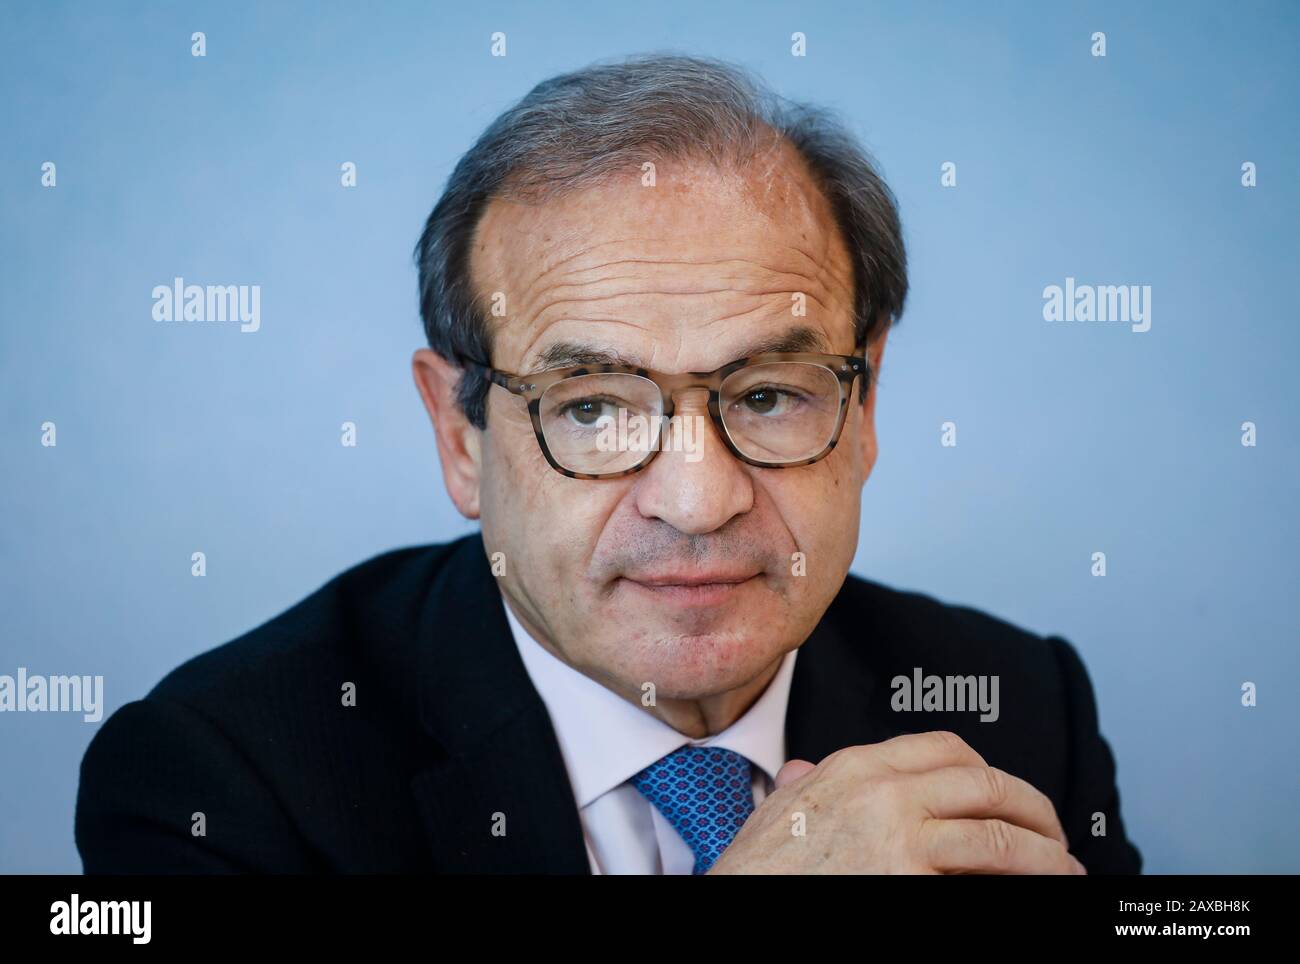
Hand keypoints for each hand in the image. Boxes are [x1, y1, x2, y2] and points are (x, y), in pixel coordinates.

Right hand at [708, 730, 1085, 873]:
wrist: (733, 910)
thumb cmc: (754, 872)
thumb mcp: (775, 812)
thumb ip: (803, 785)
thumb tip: (805, 771)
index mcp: (854, 769)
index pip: (945, 749)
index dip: (988, 771)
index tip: (1004, 797)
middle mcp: (883, 795)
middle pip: (986, 785)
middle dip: (1034, 810)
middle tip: (1055, 836)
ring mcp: (900, 842)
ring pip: (1000, 838)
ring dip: (1045, 858)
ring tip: (1065, 872)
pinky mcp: (911, 887)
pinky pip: (982, 884)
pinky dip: (1014, 890)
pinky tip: (1029, 896)